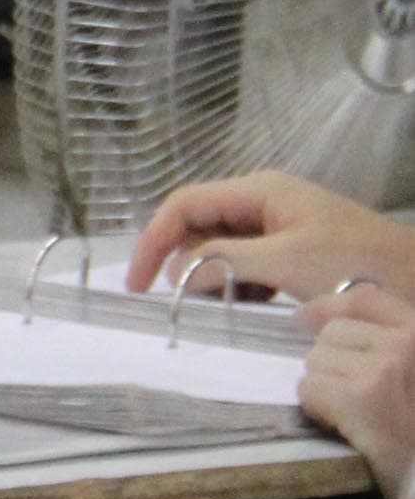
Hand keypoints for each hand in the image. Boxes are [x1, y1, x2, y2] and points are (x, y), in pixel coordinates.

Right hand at [126, 171, 414, 302]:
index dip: (154, 241)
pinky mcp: (299, 252)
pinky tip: (243, 307)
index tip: (139, 284)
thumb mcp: (288, 262)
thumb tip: (179, 274)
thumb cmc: (360, 265)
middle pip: (201, 223)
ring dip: (209, 275)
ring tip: (207, 308)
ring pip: (224, 246)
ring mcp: (284, 226)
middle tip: (168, 302)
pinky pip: (251, 264)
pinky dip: (238, 285)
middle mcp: (266, 201)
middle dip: (179, 259)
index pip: (185, 205)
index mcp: (260, 190)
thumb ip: (226, 262)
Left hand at [299, 283, 414, 498]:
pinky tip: (341, 425)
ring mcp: (384, 368)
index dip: (329, 306)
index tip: (305, 319)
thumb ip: (385, 342)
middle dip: (332, 363)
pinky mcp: (361, 398)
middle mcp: (407, 343)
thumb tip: (314, 315)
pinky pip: (310, 387)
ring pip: (317, 359)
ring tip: (353, 414)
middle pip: (333, 332)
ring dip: (325, 386)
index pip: (366, 298)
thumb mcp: (411, 376)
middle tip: (352, 396)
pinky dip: (317, 408)